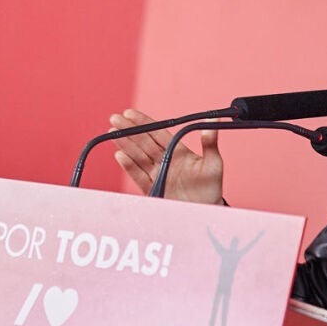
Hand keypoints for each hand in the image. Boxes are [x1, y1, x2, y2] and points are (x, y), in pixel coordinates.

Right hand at [108, 109, 223, 203]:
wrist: (206, 212)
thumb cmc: (211, 187)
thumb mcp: (213, 162)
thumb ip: (210, 141)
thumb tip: (212, 117)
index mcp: (177, 151)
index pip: (157, 133)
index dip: (144, 123)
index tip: (130, 113)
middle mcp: (165, 161)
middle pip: (144, 142)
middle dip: (129, 130)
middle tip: (115, 119)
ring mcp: (158, 174)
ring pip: (138, 156)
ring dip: (125, 144)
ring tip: (112, 133)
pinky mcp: (154, 189)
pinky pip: (139, 176)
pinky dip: (130, 166)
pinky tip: (120, 156)